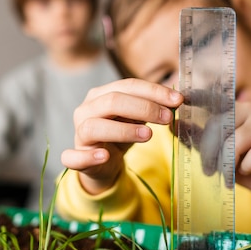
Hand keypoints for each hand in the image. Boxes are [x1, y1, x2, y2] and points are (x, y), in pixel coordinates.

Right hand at [61, 78, 183, 194]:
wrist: (104, 163)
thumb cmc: (121, 134)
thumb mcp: (137, 118)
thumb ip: (153, 108)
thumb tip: (176, 100)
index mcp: (101, 95)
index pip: (128, 85)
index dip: (153, 91)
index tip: (177, 100)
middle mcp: (86, 110)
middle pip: (112, 101)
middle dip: (143, 107)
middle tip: (167, 117)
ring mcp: (79, 133)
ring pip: (94, 126)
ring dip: (123, 130)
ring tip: (148, 135)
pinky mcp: (77, 156)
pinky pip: (73, 156)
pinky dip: (88, 156)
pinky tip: (105, 156)